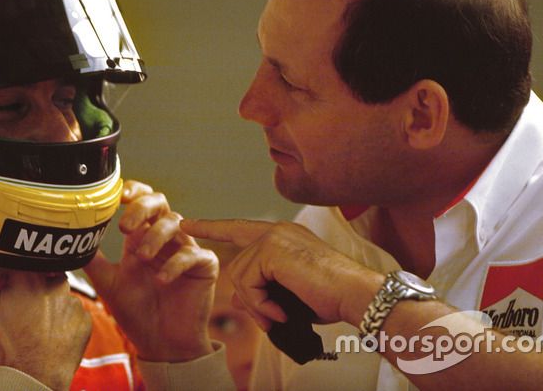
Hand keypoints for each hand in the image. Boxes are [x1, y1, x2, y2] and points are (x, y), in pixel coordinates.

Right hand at [0, 257, 90, 389]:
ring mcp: (74, 302)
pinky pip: (73, 312)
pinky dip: (62, 319)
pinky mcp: (85, 319)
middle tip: (18, 312)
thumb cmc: (5, 346)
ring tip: (33, 326)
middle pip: (41, 276)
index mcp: (29, 275)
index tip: (3, 287)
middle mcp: (56, 283)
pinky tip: (49, 333)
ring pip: (58, 294)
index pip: (19, 261)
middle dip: (30, 288)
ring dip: (47, 303)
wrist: (33, 380)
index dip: (8, 275)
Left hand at [84, 180, 218, 361]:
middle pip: (160, 202)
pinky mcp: (204, 267)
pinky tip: (161, 280)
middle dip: (142, 208)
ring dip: (156, 236)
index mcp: (142, 236)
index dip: (133, 191)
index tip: (117, 197)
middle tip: (125, 228)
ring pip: (177, 223)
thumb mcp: (108, 283)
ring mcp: (186, 250)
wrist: (161, 345)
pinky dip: (176, 263)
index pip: (141, 200)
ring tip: (141, 258)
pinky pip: (194, 254)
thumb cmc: (137, 312)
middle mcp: (165, 238)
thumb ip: (93, 260)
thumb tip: (70, 240)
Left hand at [180, 219, 382, 329]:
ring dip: (257, 305)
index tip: (186, 223)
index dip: (211, 227)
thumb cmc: (331, 298)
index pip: (238, 229)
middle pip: (238, 267)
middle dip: (249, 300)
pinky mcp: (272, 249)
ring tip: (280, 315)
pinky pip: (247, 282)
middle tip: (270, 319)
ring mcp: (274, 237)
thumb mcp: (290, 293)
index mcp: (283, 236)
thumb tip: (238, 298)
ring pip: (240, 277)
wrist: (355, 296)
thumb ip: (264, 289)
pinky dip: (261, 304)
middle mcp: (276, 231)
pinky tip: (280, 311)